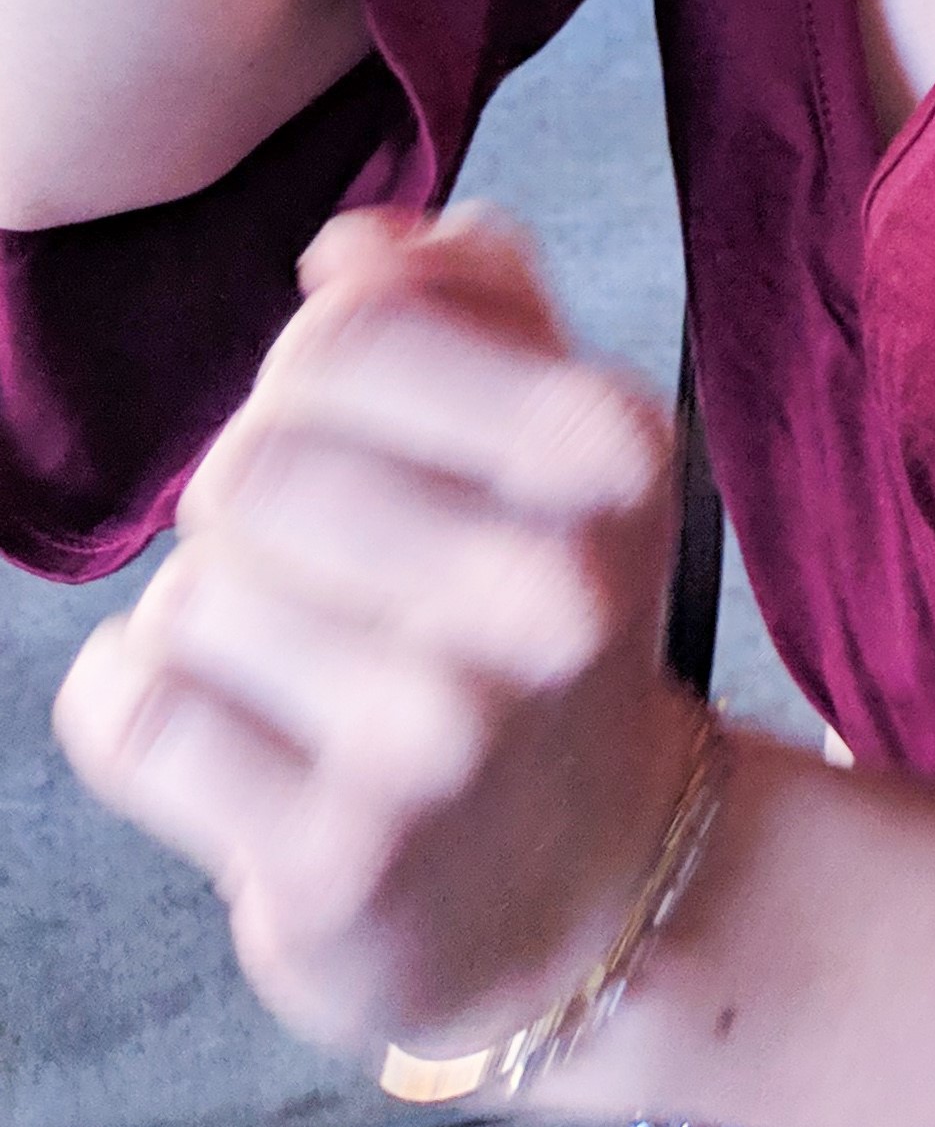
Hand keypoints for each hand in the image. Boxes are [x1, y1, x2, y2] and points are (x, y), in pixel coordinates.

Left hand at [54, 208, 702, 1065]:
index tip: (353, 431)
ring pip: (186, 596)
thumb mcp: (556, 436)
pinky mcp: (340, 864)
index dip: (308, 375)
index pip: (355, 330)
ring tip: (301, 670)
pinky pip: (133, 717)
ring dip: (210, 624)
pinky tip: (238, 745)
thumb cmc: (540, 615)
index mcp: (608, 450)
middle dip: (249, 512)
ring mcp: (447, 738)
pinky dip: (143, 715)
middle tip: (318, 571)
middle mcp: (552, 593)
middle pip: (253, 467)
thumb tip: (350, 248)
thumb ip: (465, 301)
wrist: (581, 879)